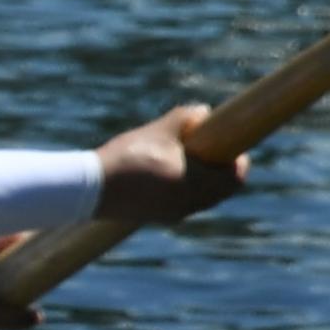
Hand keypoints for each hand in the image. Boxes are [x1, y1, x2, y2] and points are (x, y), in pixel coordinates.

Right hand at [91, 105, 247, 227]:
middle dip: (219, 170)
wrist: (91, 189)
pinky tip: (162, 172)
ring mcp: (173, 213)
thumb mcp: (160, 129)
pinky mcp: (156, 216)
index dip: (238, 160)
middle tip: (207, 149)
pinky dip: (183, 189)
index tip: (230, 146)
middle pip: (220, 190)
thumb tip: (203, 113)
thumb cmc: (129, 157)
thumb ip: (186, 118)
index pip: (236, 178)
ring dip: (201, 180)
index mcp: (198, 183)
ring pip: (201, 198)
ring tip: (182, 158)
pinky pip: (182, 203)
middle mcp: (190, 203)